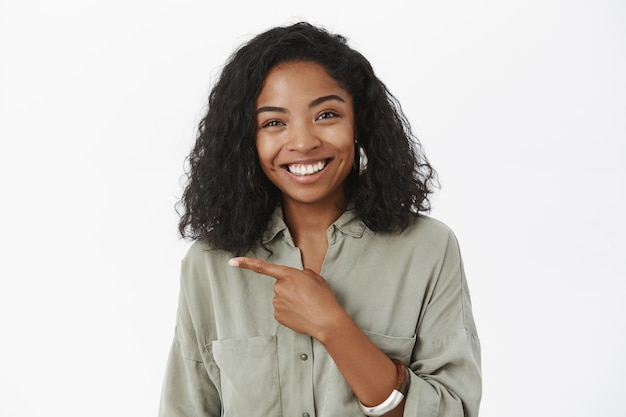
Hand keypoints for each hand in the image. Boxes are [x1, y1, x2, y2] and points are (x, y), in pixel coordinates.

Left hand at [228, 257, 344, 337]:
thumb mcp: (315, 277)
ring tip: (306, 306)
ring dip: (291, 301)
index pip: (263, 267)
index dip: (246, 263)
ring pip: (281, 298)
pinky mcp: (278, 316)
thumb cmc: (323, 298)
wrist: (326, 321)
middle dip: (291, 289)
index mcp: (289, 275)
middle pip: (280, 285)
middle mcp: (279, 288)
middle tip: (306, 295)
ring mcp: (276, 303)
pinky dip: (290, 311)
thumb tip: (294, 280)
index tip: (232, 261)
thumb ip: (301, 274)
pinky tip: (301, 314)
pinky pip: (281, 310)